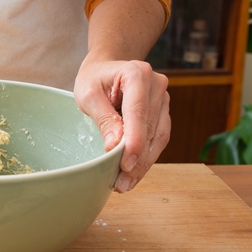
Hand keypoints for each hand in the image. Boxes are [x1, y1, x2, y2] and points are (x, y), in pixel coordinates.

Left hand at [74, 59, 170, 192]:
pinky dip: (147, 157)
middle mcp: (156, 84)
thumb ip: (103, 118)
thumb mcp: (88, 95)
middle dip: (137, 159)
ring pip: (158, 138)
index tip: (126, 164)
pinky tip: (134, 173)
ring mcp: (163, 98)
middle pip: (150, 129)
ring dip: (143, 164)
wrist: (105, 68)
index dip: (134, 141)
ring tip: (126, 184)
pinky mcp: (163, 112)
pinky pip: (159, 138)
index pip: (138, 112)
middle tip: (121, 183)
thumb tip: (116, 146)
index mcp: (137, 73)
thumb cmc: (94, 79)